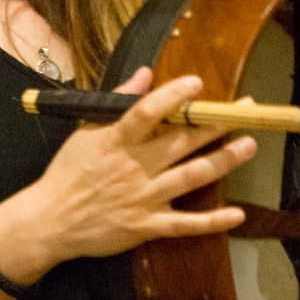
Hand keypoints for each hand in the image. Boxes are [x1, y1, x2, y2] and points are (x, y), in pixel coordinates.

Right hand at [25, 67, 256, 264]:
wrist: (49, 221)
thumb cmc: (68, 172)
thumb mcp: (85, 130)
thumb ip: (118, 100)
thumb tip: (145, 73)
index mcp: (116, 141)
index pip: (146, 112)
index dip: (172, 96)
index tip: (196, 83)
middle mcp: (134, 167)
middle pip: (182, 141)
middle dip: (216, 124)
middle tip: (246, 111)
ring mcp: (143, 198)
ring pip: (192, 176)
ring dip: (224, 160)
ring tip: (249, 146)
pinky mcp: (147, 226)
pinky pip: (186, 224)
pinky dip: (213, 221)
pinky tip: (238, 213)